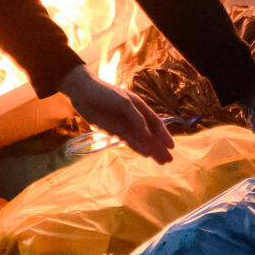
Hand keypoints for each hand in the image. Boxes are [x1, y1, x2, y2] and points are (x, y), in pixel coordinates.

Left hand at [59, 66, 174, 163]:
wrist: (84, 93)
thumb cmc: (105, 93)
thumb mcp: (124, 103)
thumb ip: (137, 118)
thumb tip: (147, 136)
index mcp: (140, 107)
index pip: (156, 123)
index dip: (164, 135)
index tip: (171, 146)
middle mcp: (135, 118)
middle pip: (151, 135)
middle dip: (160, 147)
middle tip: (168, 160)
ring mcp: (125, 126)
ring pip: (142, 141)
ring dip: (151, 151)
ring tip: (161, 162)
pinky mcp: (115, 132)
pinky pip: (129, 142)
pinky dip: (138, 148)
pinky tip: (146, 155)